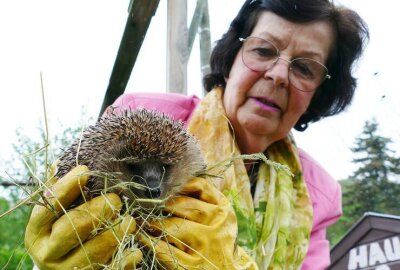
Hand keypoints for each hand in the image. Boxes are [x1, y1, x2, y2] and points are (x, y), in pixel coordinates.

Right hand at [24, 165, 140, 269]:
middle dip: (95, 212)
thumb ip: (60, 190)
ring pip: (92, 253)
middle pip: (70, 230)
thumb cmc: (63, 229)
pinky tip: (134, 250)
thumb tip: (62, 162)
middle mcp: (48, 253)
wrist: (63, 266)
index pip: (48, 207)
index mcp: (37, 232)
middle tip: (115, 199)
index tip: (85, 171)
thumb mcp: (56, 213)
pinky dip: (124, 260)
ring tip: (130, 221)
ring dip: (114, 235)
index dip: (66, 188)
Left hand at [139, 177, 257, 269]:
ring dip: (154, 222)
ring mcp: (204, 247)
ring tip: (145, 221)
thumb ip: (203, 202)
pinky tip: (142, 238)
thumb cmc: (217, 243)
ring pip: (171, 226)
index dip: (180, 183)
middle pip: (182, 205)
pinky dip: (149, 242)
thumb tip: (173, 184)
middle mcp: (216, 226)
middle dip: (162, 204)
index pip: (200, 186)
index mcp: (224, 211)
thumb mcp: (218, 220)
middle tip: (148, 203)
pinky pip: (163, 249)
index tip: (166, 184)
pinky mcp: (190, 266)